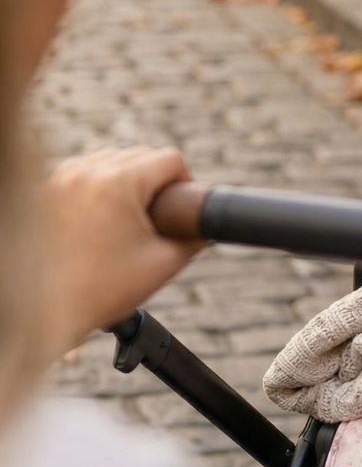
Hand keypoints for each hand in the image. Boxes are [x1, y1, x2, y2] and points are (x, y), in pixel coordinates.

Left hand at [40, 146, 202, 346]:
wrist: (46, 312)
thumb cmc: (102, 290)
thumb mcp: (164, 263)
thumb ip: (195, 238)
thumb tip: (210, 225)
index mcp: (116, 183)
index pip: (169, 159)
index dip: (185, 183)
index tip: (180, 209)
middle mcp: (85, 171)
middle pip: (142, 154)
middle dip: (156, 182)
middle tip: (157, 218)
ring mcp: (62, 177)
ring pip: (114, 158)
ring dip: (129, 179)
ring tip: (131, 216)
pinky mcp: (48, 187)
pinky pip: (87, 169)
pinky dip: (102, 183)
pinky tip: (106, 213)